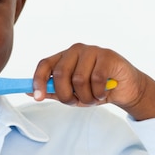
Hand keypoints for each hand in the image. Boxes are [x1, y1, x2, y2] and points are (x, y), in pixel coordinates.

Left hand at [32, 43, 154, 119]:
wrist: (126, 88)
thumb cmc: (96, 89)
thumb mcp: (72, 93)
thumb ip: (52, 92)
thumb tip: (28, 93)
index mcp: (63, 57)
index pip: (44, 64)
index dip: (38, 81)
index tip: (37, 97)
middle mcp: (75, 50)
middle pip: (60, 73)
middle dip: (66, 95)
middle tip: (75, 103)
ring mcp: (92, 51)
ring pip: (79, 80)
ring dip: (86, 97)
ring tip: (93, 98)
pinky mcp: (108, 55)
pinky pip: (96, 79)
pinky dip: (98, 93)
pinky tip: (103, 93)